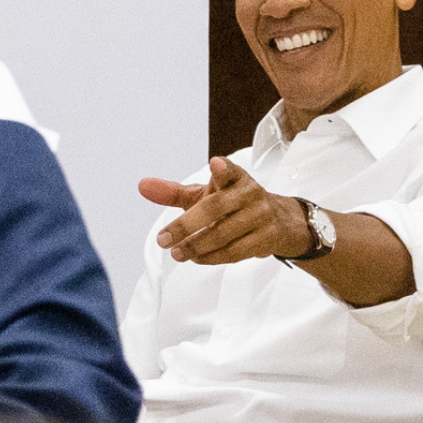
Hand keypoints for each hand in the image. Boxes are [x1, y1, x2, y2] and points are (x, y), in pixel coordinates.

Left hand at [139, 157, 307, 264]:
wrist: (279, 221)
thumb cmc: (233, 205)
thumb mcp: (205, 195)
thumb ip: (174, 192)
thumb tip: (142, 186)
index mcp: (235, 178)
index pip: (230, 171)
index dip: (223, 169)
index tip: (215, 164)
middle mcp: (249, 194)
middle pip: (215, 209)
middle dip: (186, 226)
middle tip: (163, 240)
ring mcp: (260, 216)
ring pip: (223, 234)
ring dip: (195, 246)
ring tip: (176, 253)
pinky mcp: (266, 238)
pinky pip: (234, 252)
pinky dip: (212, 257)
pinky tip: (196, 258)